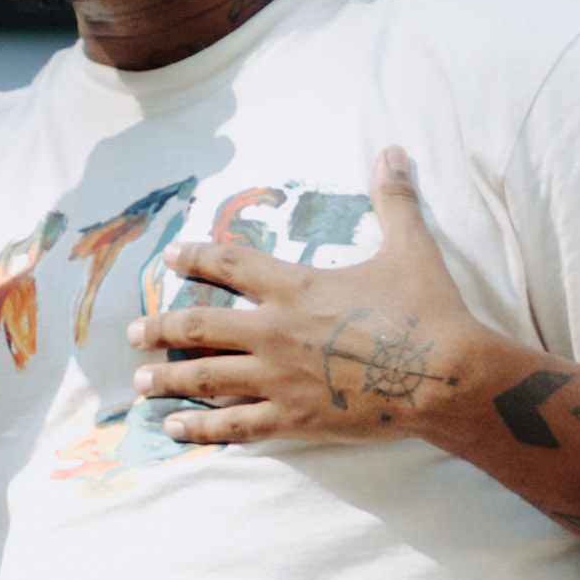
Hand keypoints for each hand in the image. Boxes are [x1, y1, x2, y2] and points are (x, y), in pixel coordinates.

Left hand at [142, 147, 502, 446]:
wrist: (447, 375)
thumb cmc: (428, 311)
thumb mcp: (411, 247)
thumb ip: (394, 200)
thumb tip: (392, 151)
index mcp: (296, 286)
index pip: (230, 263)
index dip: (197, 257)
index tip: (171, 258)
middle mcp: (275, 330)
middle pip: (200, 325)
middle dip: (162, 328)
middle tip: (133, 334)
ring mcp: (280, 378)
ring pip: (207, 377)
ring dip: (169, 377)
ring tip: (141, 381)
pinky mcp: (295, 418)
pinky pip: (236, 425)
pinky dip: (203, 427)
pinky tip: (176, 428)